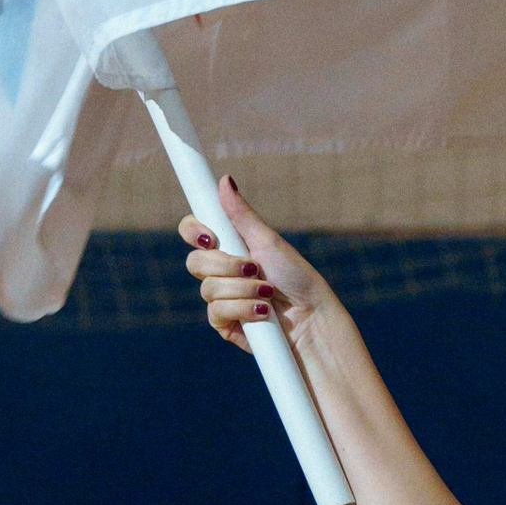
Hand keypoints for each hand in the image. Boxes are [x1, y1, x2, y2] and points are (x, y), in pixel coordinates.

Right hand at [180, 175, 329, 350]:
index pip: (194, 233)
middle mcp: (222, 273)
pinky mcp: (225, 325)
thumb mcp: (268, 242)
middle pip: (195, 262)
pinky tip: (263, 312)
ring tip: (268, 292)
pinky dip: (243, 309)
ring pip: (208, 289)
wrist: (312, 317)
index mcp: (229, 248)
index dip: (193, 231)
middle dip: (226, 265)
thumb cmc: (296, 277)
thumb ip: (242, 215)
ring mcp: (222, 299)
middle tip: (253, 267)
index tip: (210, 237)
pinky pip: (216, 313)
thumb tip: (225, 179)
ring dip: (242, 289)